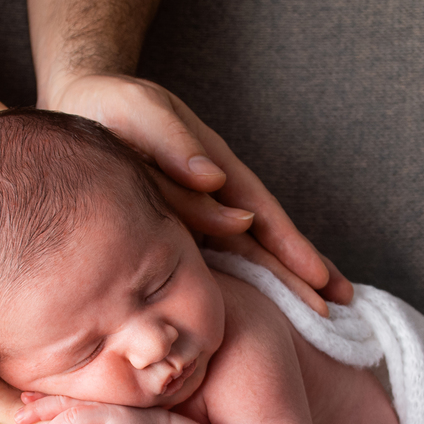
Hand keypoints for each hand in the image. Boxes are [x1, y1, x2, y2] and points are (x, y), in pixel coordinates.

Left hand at [15, 392, 170, 423]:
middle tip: (18, 417)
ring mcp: (115, 419)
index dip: (41, 398)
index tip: (20, 400)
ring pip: (79, 418)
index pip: (64, 396)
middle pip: (66, 403)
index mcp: (97, 402)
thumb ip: (82, 422)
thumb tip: (51, 423)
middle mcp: (104, 406)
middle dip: (40, 409)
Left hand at [41, 74, 354, 312]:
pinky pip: (214, 263)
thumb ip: (176, 148)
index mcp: (218, 170)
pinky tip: (256, 312)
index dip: (291, 247)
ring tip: (318, 317)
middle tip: (339, 308)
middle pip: (267, 242)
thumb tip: (215, 182)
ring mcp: (200, 217)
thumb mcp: (144, 116)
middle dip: (303, 274)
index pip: (263, 214)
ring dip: (282, 285)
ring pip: (248, 257)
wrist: (84, 107)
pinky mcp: (179, 230)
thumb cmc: (117, 109)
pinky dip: (239, 286)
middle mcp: (217, 197)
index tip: (317, 278)